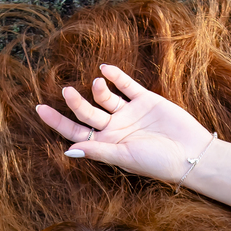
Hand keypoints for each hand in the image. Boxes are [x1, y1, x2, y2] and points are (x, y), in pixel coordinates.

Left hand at [36, 64, 213, 184]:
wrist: (190, 153)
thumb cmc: (157, 162)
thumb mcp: (124, 157)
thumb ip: (98, 151)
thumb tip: (68, 151)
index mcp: (106, 145)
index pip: (75, 132)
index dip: (57, 121)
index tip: (39, 109)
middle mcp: (114, 129)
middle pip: (86, 113)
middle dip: (75, 102)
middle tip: (66, 91)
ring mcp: (129, 113)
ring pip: (105, 97)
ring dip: (98, 89)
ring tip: (97, 83)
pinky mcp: (145, 100)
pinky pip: (126, 85)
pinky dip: (115, 76)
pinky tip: (105, 68)